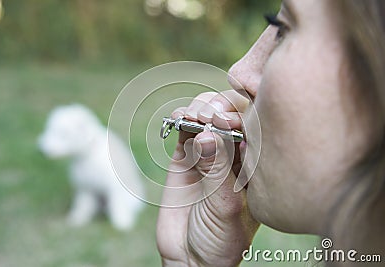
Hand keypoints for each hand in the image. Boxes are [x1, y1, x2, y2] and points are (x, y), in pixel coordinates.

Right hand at [157, 91, 259, 266]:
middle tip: (212, 117)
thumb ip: (217, 170)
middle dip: (221, 107)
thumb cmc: (221, 238)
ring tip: (194, 118)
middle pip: (232, 113)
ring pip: (207, 115)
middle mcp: (235, 153)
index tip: (230, 120)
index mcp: (257, 163)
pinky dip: (180, 118)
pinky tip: (179, 118)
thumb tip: (207, 134)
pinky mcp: (185, 156)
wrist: (191, 257)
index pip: (257, 124)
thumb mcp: (226, 206)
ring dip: (200, 109)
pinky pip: (184, 128)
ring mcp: (209, 152)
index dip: (245, 112)